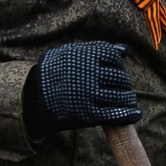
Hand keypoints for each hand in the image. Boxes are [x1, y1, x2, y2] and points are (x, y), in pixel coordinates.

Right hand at [25, 41, 140, 135]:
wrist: (30, 98)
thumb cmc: (53, 73)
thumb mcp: (68, 54)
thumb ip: (95, 50)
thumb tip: (124, 51)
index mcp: (83, 55)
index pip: (112, 57)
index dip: (118, 65)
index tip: (117, 71)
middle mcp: (87, 73)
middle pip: (119, 77)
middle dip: (124, 83)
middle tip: (124, 88)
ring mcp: (88, 94)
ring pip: (120, 95)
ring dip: (128, 99)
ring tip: (129, 101)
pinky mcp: (88, 114)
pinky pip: (116, 114)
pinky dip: (128, 114)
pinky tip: (134, 114)